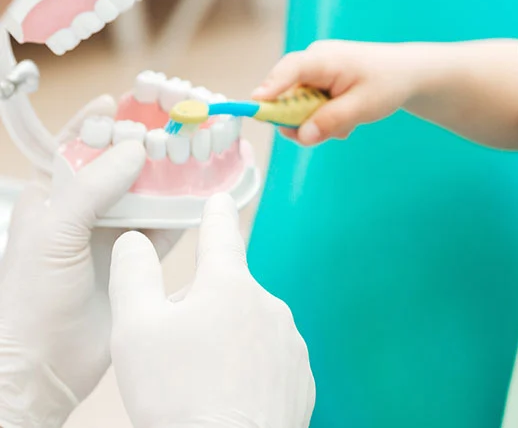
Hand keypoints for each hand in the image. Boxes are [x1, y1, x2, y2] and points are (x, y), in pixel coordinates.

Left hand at [0, 97, 179, 427]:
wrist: (44, 363)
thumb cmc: (32, 295)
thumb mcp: (55, 231)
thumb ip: (93, 186)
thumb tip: (134, 146)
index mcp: (52, 197)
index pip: (75, 147)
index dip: (98, 123)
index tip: (123, 102)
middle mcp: (84, 210)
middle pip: (119, 165)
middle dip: (146, 143)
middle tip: (175, 121)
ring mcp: (114, 233)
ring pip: (148, 192)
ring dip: (172, 173)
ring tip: (198, 148)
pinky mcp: (140, 258)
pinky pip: (169, 225)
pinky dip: (187, 208)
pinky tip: (206, 191)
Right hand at [109, 193, 314, 427]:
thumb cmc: (178, 395)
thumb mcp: (136, 330)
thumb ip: (134, 276)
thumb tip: (136, 241)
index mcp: (230, 285)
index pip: (220, 236)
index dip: (215, 216)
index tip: (219, 200)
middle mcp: (268, 305)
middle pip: (227, 294)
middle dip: (202, 312)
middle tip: (174, 355)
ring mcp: (290, 342)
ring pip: (248, 331)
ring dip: (225, 346)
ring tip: (200, 386)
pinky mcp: (300, 377)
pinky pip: (268, 363)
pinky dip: (248, 374)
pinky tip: (227, 399)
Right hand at [252, 40, 419, 145]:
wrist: (407, 73)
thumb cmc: (387, 82)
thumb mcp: (362, 107)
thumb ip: (330, 121)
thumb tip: (301, 136)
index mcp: (323, 59)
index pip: (289, 70)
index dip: (270, 88)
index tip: (255, 105)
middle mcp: (313, 61)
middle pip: (286, 94)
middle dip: (300, 120)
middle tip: (322, 135)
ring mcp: (315, 72)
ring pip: (297, 105)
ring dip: (316, 122)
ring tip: (345, 126)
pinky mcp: (319, 82)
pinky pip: (308, 105)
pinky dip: (323, 118)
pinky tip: (345, 120)